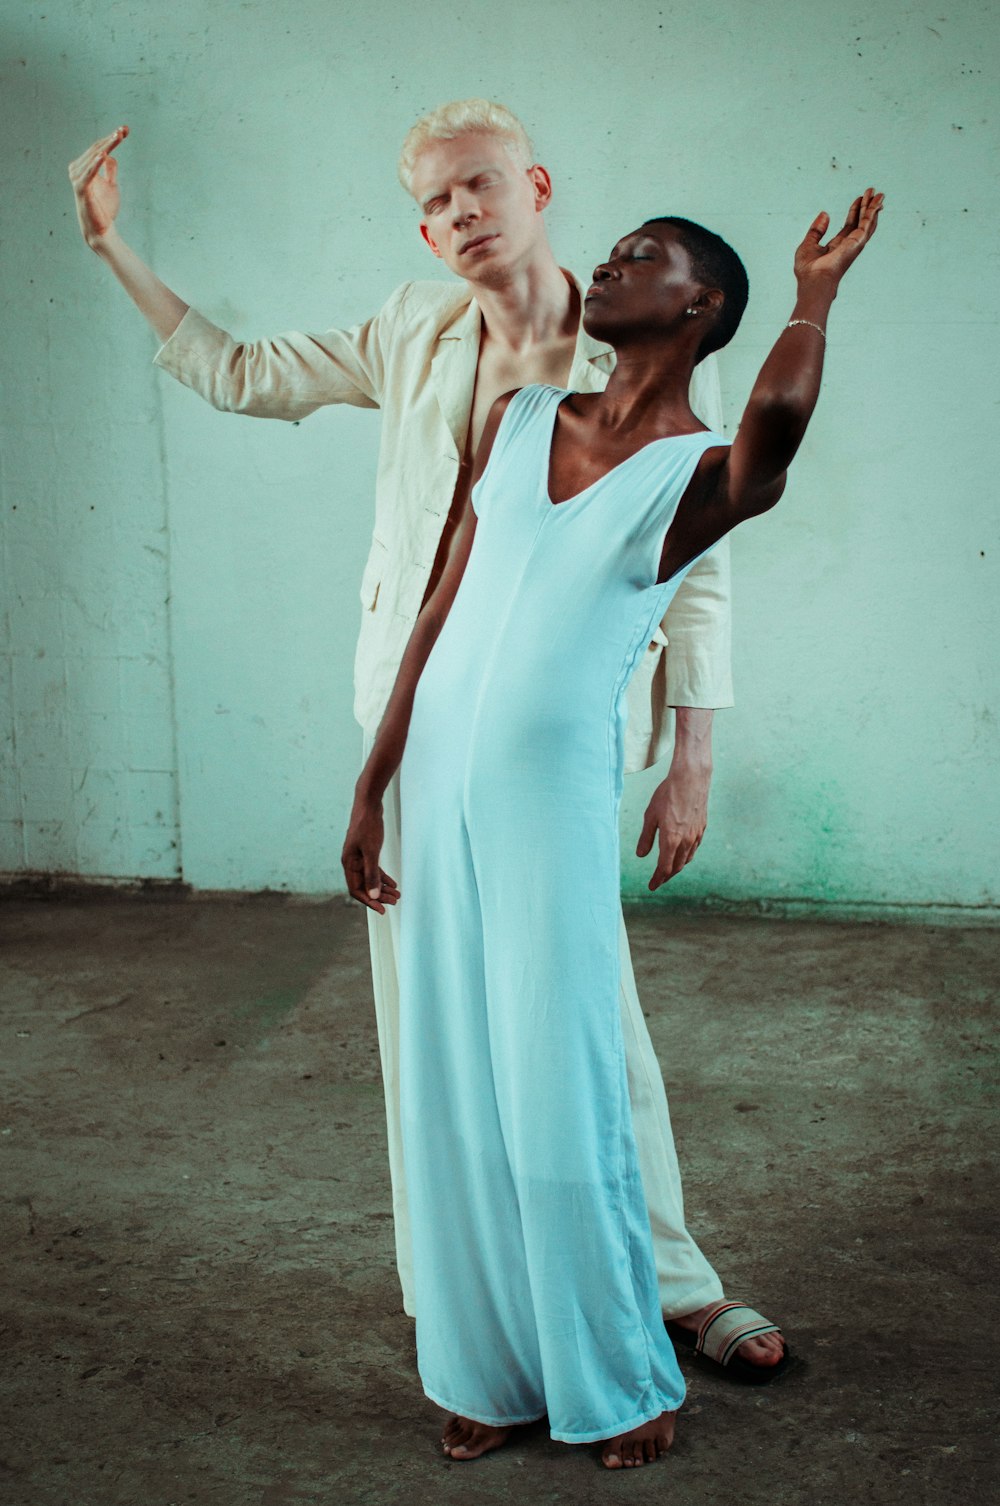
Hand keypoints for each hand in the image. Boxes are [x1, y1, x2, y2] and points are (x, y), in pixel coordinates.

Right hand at [68, 125, 128, 245]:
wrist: (102, 229)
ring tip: (117, 136)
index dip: (111, 138)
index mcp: (84, 167)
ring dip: (106, 146)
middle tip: (123, 129)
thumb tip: (110, 155)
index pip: (98, 148)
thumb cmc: (105, 208)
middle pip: (96, 149)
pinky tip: (103, 154)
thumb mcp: (111, 185)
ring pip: (94, 157)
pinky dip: (95, 163)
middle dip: (111, 139)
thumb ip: (110, 170)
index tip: (125, 129)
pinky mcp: (80, 188)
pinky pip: (89, 172)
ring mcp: (77, 178)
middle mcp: (78, 169)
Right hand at [341, 799, 399, 914]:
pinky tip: (393, 883)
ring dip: (382, 888)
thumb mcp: (371, 852)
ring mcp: (358, 857)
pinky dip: (382, 877)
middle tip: (394, 902)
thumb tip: (374, 895)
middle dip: (379, 896)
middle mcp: (351, 862)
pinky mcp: (366, 852)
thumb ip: (372, 874)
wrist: (368, 805)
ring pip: (370, 878)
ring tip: (396, 895)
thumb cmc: (367, 826)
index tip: (383, 910)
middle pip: (364, 886)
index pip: (356, 890)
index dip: (369, 901)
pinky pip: (373, 869)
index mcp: (348, 864)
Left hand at [635, 765, 709, 890]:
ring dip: (676, 867)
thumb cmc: (667, 795)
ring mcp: (696, 835)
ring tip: (668, 871)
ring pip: (686, 859)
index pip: (664, 867)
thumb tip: (641, 855)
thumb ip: (646, 837)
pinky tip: (682, 854)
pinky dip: (686, 856)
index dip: (657, 879)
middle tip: (658, 881)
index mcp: (671, 839)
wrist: (691, 779)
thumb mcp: (650, 815)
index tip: (651, 886)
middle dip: (666, 876)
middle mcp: (685, 841)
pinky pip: (693, 849)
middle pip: (676, 867)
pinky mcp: (702, 828)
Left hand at [794, 187, 883, 292]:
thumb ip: (816, 230)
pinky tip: (875, 203)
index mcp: (837, 246)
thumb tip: (824, 214)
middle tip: (872, 191)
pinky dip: (871, 212)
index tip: (858, 199)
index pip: (850, 226)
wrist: (814, 280)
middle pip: (861, 222)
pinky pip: (866, 224)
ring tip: (878, 194)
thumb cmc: (808, 270)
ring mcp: (854, 244)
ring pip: (867, 222)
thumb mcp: (808, 245)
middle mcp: (849, 245)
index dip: (854, 212)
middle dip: (867, 207)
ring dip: (872, 207)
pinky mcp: (857, 242)